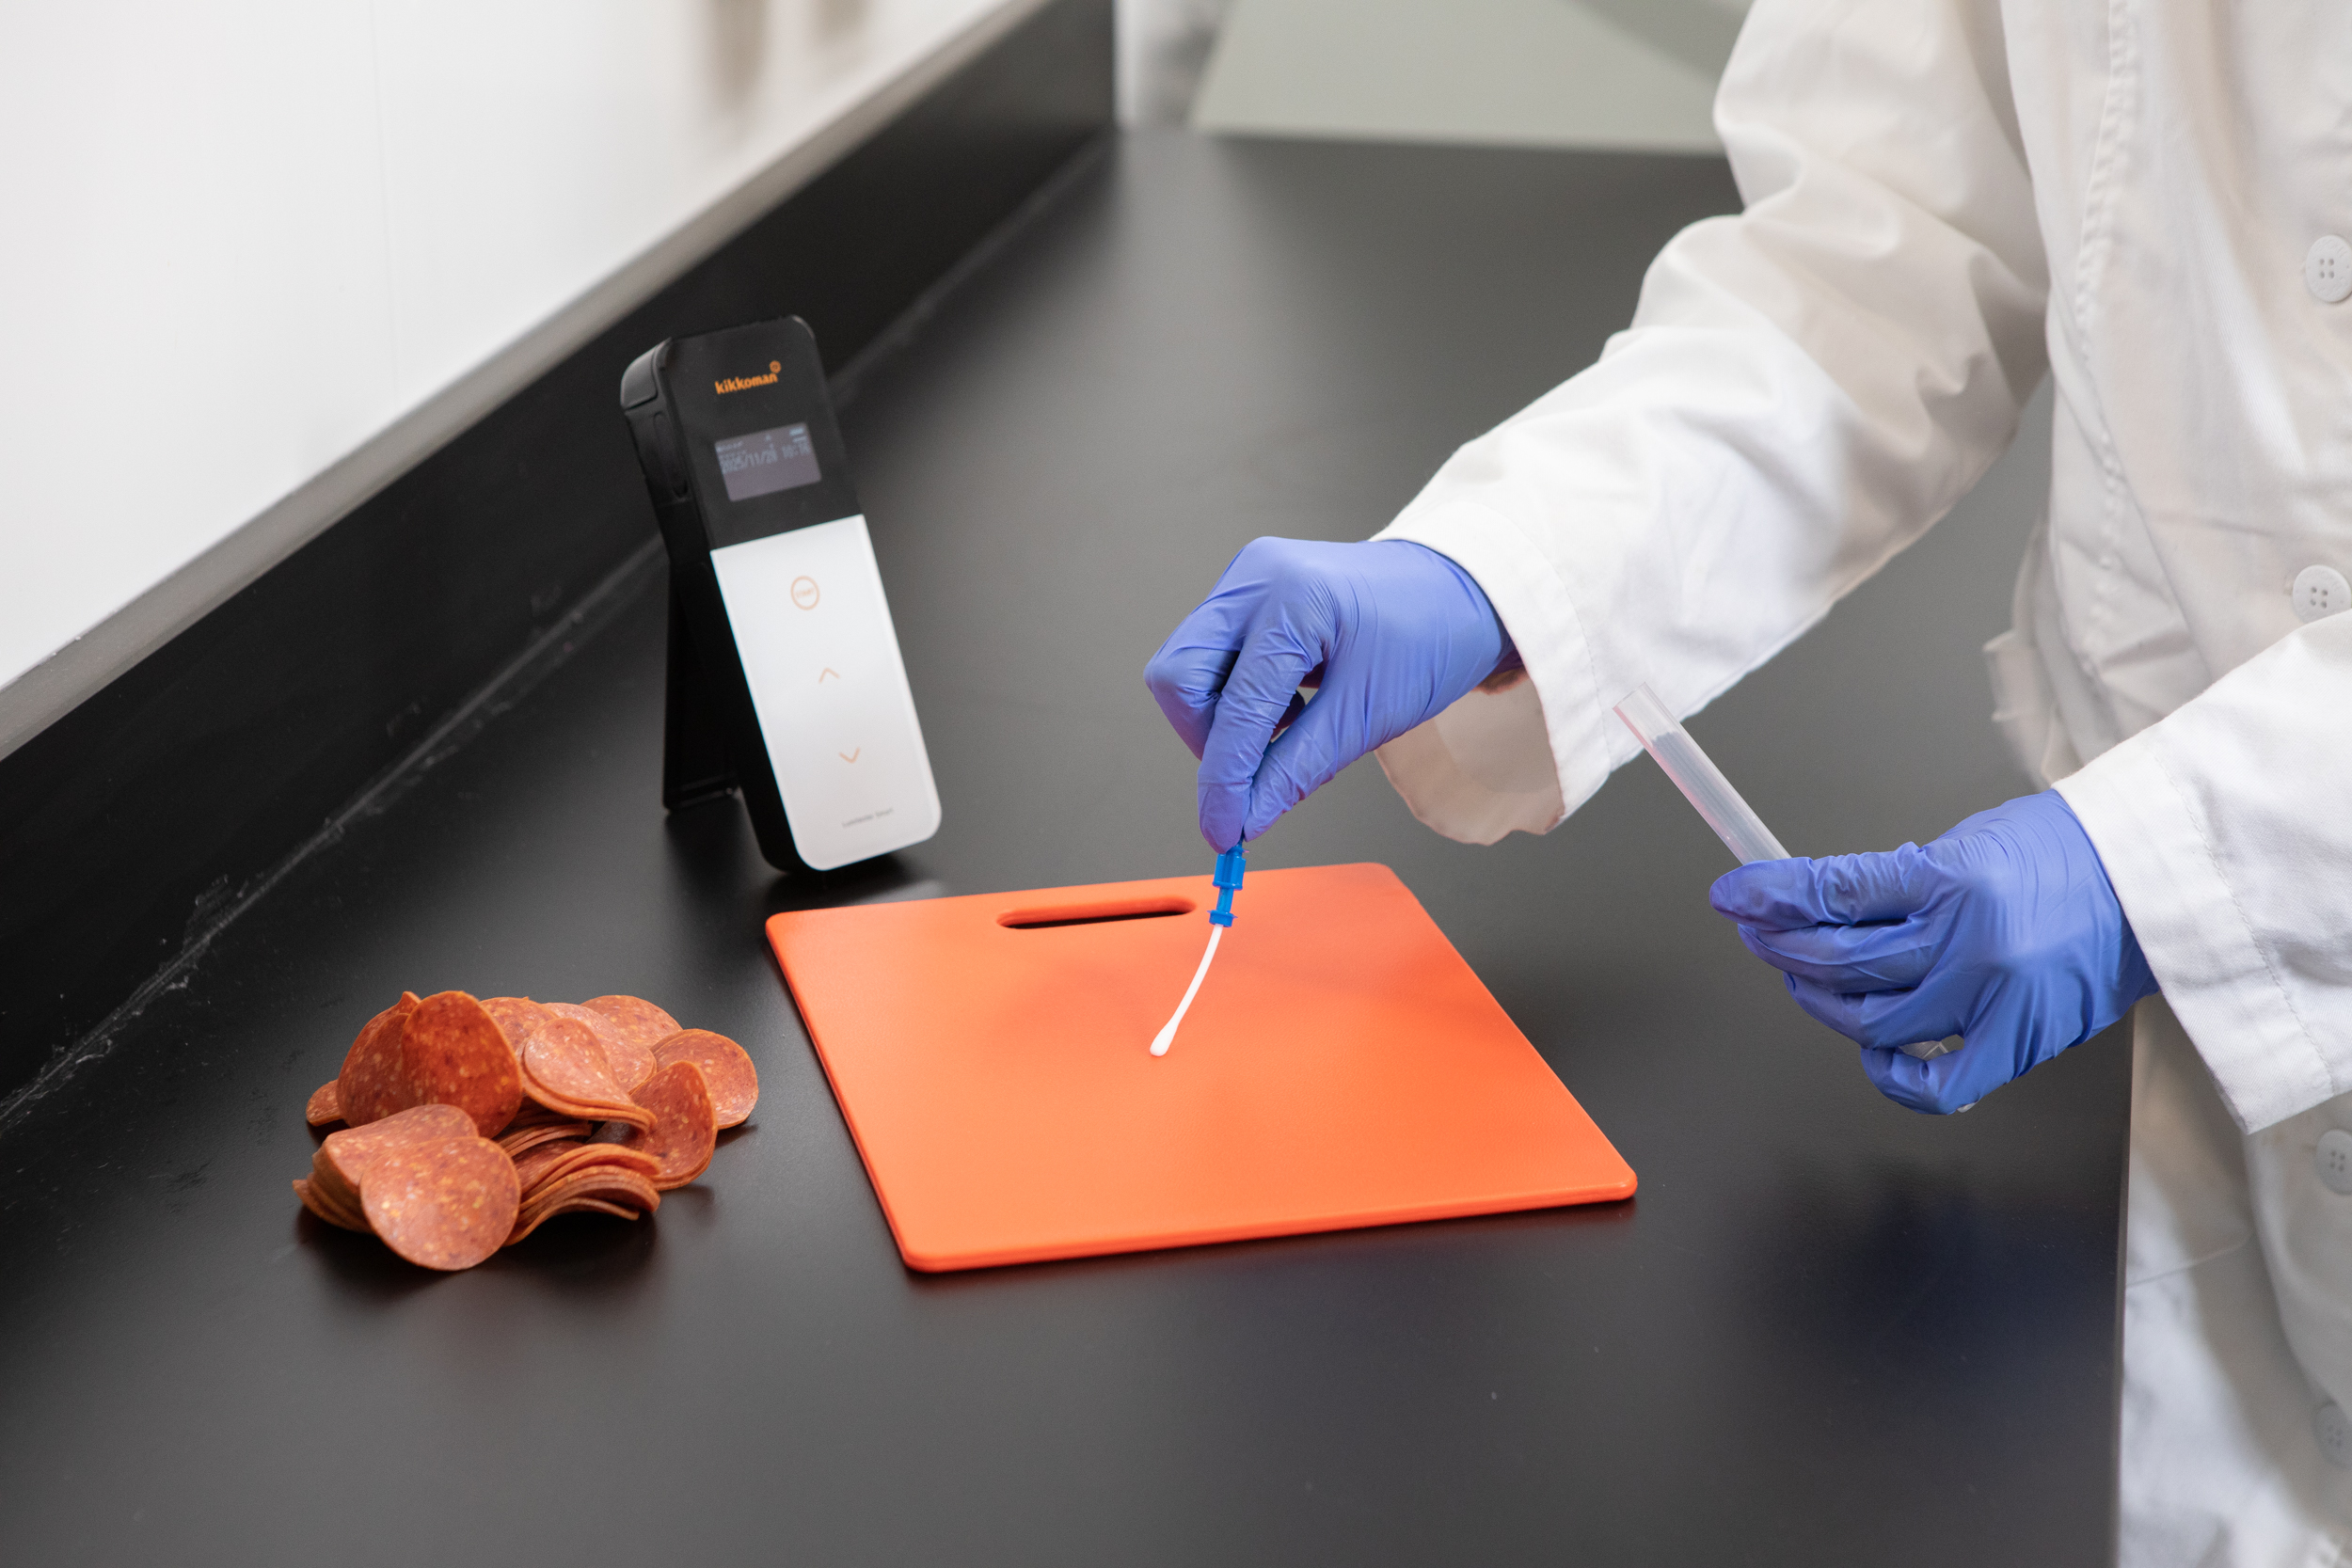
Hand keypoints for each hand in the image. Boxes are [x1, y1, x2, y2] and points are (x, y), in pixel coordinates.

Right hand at [1144, 538, 1511, 849]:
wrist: (1457, 592)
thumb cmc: (1429, 635)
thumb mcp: (1369, 714)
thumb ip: (1297, 769)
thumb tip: (1245, 817)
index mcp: (1293, 599)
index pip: (1232, 708)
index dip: (1223, 780)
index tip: (1223, 831)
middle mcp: (1256, 578)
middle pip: (1178, 678)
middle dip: (1207, 739)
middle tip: (1255, 771)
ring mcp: (1246, 580)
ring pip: (1185, 670)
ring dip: (1220, 718)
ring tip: (1288, 726)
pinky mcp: (1246, 593)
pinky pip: (1210, 657)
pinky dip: (1234, 696)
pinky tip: (1285, 704)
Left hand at [1707, 790, 2156, 1113]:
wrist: (2155, 884)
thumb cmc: (2068, 855)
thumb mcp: (1970, 841)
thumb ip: (1899, 879)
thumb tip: (1821, 901)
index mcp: (1952, 877)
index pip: (1834, 891)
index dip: (1770, 895)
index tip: (1734, 894)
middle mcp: (1966, 942)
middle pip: (1841, 960)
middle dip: (1783, 946)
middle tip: (1761, 933)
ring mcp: (1990, 999)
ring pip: (1871, 1019)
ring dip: (1823, 1001)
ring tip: (1809, 979)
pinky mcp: (2017, 1044)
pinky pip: (1932, 1082)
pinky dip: (1889, 1071)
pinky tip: (1873, 1046)